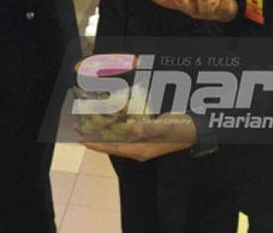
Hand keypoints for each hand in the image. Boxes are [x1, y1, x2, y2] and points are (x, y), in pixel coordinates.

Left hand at [82, 113, 196, 161]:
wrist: (195, 130)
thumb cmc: (181, 129)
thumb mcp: (166, 128)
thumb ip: (150, 128)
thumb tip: (134, 129)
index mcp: (141, 150)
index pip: (114, 148)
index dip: (97, 144)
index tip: (82, 140)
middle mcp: (139, 149)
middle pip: (112, 145)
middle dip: (95, 138)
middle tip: (77, 129)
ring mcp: (141, 144)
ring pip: (116, 140)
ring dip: (101, 133)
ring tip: (86, 125)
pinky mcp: (144, 137)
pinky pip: (124, 135)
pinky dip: (113, 129)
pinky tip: (106, 121)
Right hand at [146, 0, 238, 21]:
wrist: (226, 12)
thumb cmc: (207, 0)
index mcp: (186, 6)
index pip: (170, 4)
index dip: (160, 0)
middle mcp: (195, 10)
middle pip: (185, 8)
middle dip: (181, 1)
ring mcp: (208, 12)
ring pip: (204, 7)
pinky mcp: (222, 10)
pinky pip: (223, 2)